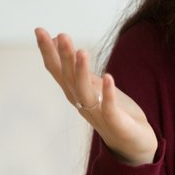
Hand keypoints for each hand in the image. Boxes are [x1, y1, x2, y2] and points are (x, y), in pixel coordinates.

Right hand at [35, 28, 158, 165]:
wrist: (133, 143)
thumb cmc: (112, 111)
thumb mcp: (93, 85)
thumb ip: (76, 67)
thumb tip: (58, 40)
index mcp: (76, 92)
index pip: (58, 70)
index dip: (48, 51)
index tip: (40, 30)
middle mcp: (82, 103)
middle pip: (69, 78)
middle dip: (64, 57)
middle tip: (62, 35)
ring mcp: (98, 114)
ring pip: (85, 92)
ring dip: (82, 72)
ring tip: (81, 51)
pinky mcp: (116, 123)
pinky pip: (109, 108)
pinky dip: (108, 93)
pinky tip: (108, 78)